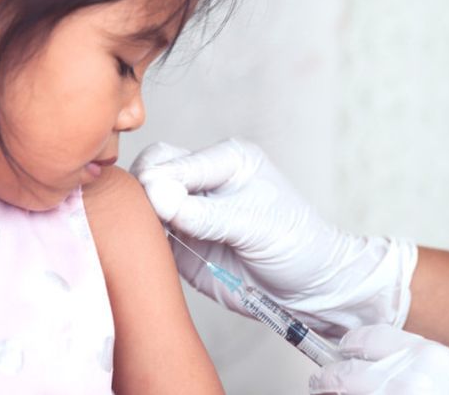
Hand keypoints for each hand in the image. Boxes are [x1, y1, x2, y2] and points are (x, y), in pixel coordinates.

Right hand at [131, 138, 416, 337]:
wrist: (308, 289)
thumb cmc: (296, 245)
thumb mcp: (254, 225)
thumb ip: (205, 213)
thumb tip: (156, 194)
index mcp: (226, 160)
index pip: (174, 160)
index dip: (160, 181)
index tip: (156, 203)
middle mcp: (203, 180)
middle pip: (151, 172)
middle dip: (143, 193)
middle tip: (150, 220)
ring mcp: (189, 211)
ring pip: (143, 203)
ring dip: (139, 218)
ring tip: (150, 237)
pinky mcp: (181, 243)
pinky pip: (148, 236)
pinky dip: (142, 242)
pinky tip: (150, 252)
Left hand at [309, 325, 448, 394]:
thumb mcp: (445, 368)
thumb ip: (409, 357)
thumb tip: (364, 356)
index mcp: (426, 356)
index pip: (369, 338)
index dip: (350, 343)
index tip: (342, 348)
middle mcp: (409, 379)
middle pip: (346, 372)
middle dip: (328, 376)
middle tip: (320, 380)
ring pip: (345, 392)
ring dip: (333, 394)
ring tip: (325, 391)